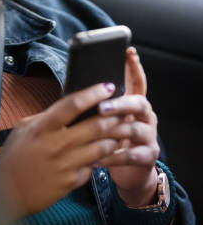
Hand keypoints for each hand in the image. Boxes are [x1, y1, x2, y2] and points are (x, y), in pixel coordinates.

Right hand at [0, 82, 123, 216]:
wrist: (6, 191)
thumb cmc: (14, 156)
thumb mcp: (24, 129)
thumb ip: (46, 117)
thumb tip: (69, 108)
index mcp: (43, 127)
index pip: (73, 105)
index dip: (93, 94)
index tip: (108, 86)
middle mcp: (56, 144)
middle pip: (95, 126)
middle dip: (114, 117)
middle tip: (123, 111)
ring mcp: (65, 165)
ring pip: (101, 147)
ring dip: (114, 138)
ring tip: (120, 132)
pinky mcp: (71, 182)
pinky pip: (93, 167)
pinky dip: (101, 160)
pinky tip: (105, 155)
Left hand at [97, 47, 159, 206]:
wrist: (128, 172)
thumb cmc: (109, 139)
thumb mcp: (105, 120)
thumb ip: (97, 105)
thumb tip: (74, 89)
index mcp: (134, 103)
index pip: (137, 81)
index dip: (134, 67)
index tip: (128, 53)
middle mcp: (145, 116)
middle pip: (139, 103)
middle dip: (121, 103)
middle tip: (102, 107)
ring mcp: (149, 136)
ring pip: (135, 129)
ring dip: (115, 131)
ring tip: (96, 133)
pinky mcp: (147, 156)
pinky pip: (132, 155)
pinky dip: (113, 157)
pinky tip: (97, 159)